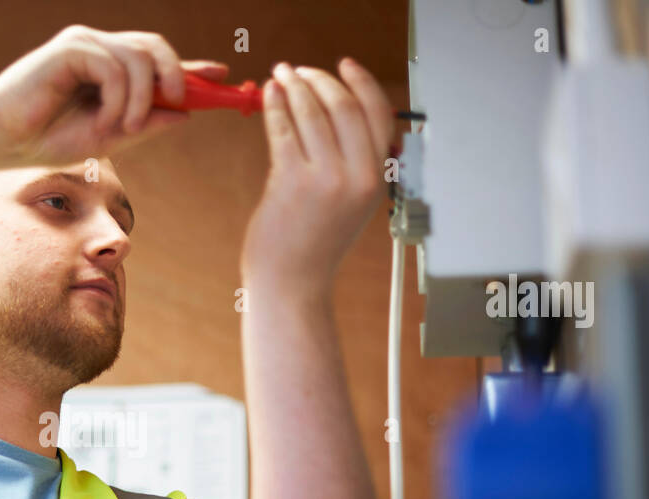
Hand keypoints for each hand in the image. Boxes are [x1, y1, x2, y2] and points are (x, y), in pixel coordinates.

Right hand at [0, 25, 228, 165]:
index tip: (221, 74)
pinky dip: (118, 98)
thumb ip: (145, 124)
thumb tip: (186, 114)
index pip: (157, 61)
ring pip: (140, 58)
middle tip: (180, 102)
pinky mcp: (72, 47)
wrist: (6, 140)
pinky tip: (103, 121)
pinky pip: (116, 67)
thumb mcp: (109, 138)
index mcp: (111, 71)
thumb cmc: (49, 140)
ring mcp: (87, 45)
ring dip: (141, 100)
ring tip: (124, 129)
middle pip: (156, 47)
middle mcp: (101, 50)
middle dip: (177, 74)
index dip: (191, 67)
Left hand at [240, 60, 395, 293]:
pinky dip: (275, 106)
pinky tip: (269, 96)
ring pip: (311, 112)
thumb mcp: (352, 204)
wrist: (292, 283)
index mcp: (377, 179)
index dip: (362, 82)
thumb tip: (332, 111)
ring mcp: (324, 180)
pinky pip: (283, 130)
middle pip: (344, 106)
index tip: (345, 65)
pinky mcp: (290, 182)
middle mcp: (357, 177)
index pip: (379, 114)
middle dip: (320, 79)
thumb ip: (352, 163)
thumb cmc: (313, 247)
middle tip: (300, 71)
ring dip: (294, 86)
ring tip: (280, 77)